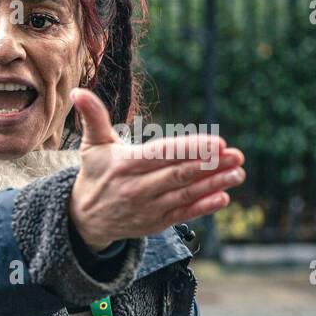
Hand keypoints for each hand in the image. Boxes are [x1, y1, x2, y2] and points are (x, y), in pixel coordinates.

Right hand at [68, 88, 245, 251]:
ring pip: (184, 195)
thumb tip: (78, 92)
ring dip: (214, 184)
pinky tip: (223, 197)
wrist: (84, 218)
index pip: (162, 154)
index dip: (191, 149)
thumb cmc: (95, 173)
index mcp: (125, 165)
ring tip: (238, 173)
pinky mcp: (154, 223)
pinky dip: (203, 207)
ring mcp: (147, 208)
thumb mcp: (92, 145)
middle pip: (178, 175)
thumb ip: (92, 117)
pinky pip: (183, 215)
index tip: (218, 143)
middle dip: (211, 165)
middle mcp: (136, 188)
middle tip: (236, 155)